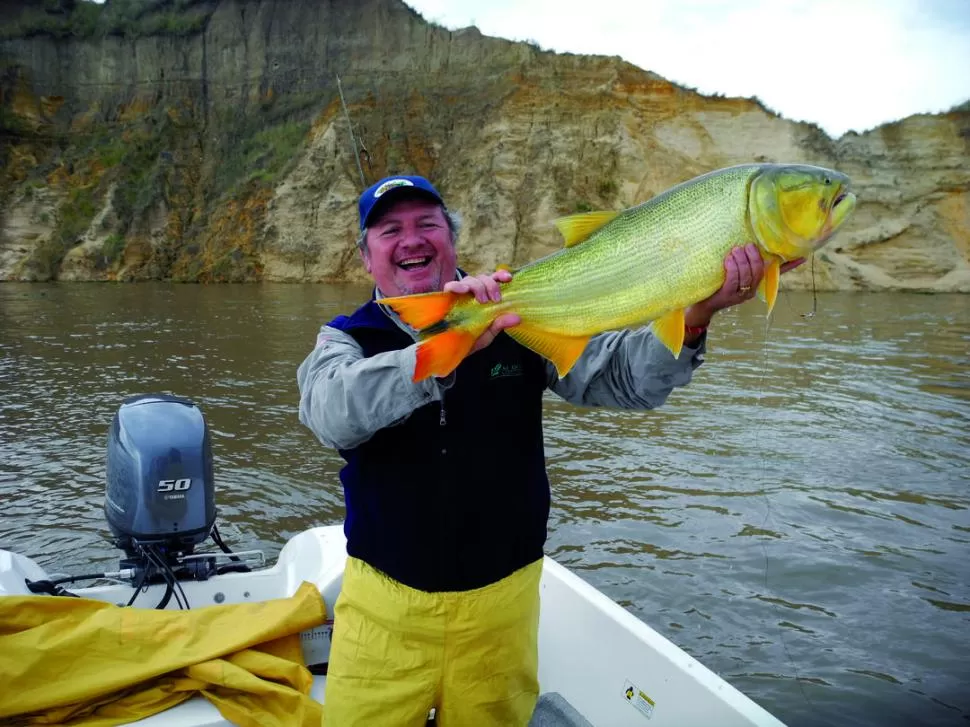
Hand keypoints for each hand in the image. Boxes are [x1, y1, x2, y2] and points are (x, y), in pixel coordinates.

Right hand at [444, 269, 520, 352]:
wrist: (454, 352)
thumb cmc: (472, 340)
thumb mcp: (489, 333)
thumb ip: (501, 324)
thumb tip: (517, 318)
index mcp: (485, 297)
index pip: (493, 279)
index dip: (501, 275)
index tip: (508, 278)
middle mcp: (472, 293)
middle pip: (482, 277)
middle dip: (491, 284)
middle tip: (495, 299)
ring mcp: (459, 295)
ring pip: (469, 279)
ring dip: (477, 286)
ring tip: (482, 301)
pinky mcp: (446, 300)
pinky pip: (450, 286)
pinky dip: (457, 286)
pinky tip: (464, 291)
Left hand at [685, 245, 805, 327]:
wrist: (702, 303)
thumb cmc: (718, 284)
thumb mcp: (733, 272)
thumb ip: (743, 262)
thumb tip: (747, 242)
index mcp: (756, 283)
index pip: (777, 274)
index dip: (790, 265)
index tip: (803, 256)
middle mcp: (751, 290)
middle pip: (759, 271)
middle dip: (754, 256)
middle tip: (746, 246)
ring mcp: (740, 294)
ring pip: (747, 274)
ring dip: (742, 260)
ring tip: (735, 250)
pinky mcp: (727, 295)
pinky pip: (733, 279)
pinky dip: (732, 266)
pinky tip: (728, 259)